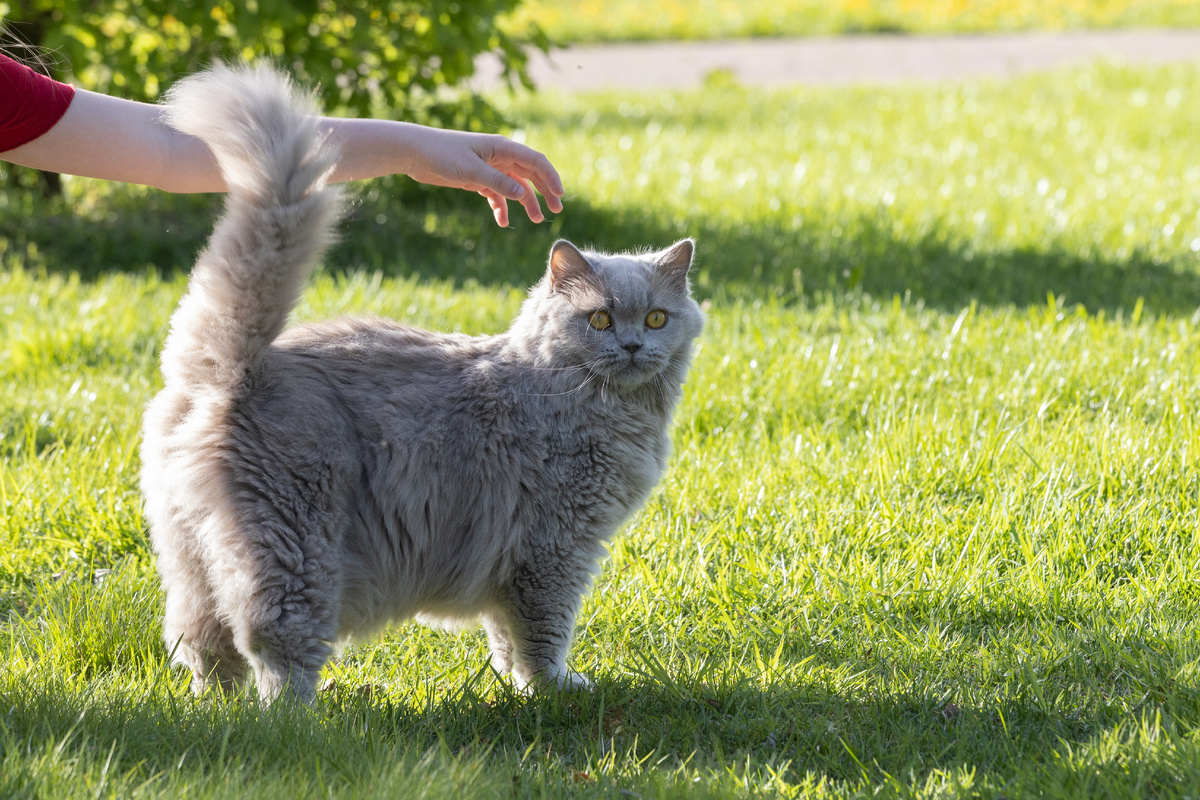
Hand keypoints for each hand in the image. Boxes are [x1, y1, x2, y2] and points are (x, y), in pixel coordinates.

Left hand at [396, 126, 565, 226]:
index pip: (535, 161)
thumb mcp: (472, 170)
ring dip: (526, 202)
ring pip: (515, 186)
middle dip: (544, 191)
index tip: (559, 195)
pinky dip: (501, 206)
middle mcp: (499, 156)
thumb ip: (499, 183)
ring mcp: (489, 168)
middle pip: (530, 173)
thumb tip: (523, 195)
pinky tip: (502, 221)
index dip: (550, 177)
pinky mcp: (477, 179)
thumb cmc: (443, 154)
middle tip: (555, 209)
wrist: (415, 152)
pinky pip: (496, 193)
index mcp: (502, 148)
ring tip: (535, 220)